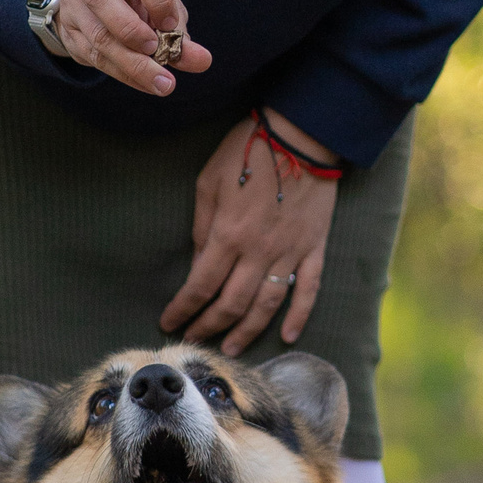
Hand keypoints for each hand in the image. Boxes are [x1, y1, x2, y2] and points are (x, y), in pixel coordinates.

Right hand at [50, 0, 213, 99]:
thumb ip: (177, 26)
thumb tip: (201, 60)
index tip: (172, 25)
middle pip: (102, 0)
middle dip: (134, 33)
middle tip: (163, 57)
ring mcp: (73, 4)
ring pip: (98, 36)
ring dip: (133, 65)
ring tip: (163, 83)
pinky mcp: (69, 32)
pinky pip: (95, 58)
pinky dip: (125, 74)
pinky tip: (146, 83)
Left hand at [161, 108, 339, 355]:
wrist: (299, 135)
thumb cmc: (247, 152)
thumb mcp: (209, 182)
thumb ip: (201, 226)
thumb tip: (197, 264)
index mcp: (228, 235)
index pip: (200, 286)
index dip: (182, 308)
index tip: (169, 321)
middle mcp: (258, 252)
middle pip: (231, 304)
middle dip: (208, 326)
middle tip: (194, 338)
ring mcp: (289, 252)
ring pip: (266, 305)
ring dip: (247, 331)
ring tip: (231, 347)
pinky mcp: (313, 248)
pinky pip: (307, 289)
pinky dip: (299, 316)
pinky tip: (288, 336)